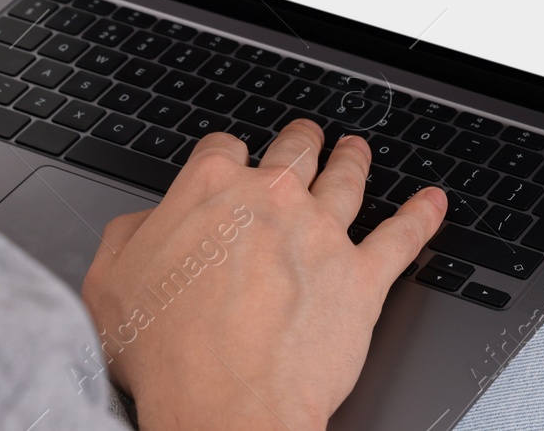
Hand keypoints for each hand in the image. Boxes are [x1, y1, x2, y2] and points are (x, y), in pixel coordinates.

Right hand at [81, 120, 448, 430]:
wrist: (225, 406)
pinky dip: (421, 215)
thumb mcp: (110, 281)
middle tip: (306, 138)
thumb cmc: (168, 354)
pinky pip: (402, 237)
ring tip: (357, 150)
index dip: (226, 155)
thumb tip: (148, 223)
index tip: (231, 162)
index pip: (222, 148)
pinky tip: (434, 203)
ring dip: (354, 159)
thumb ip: (131, 235)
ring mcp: (322, 234)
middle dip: (301, 141)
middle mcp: (271, 199)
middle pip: (294, 151)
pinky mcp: (362, 277)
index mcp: (209, 189)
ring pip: (347, 179)